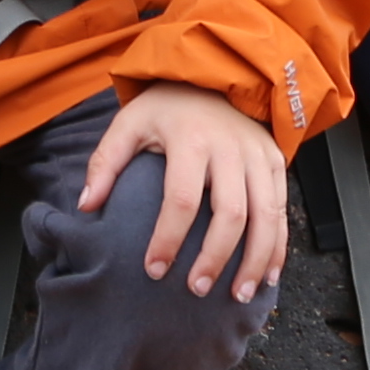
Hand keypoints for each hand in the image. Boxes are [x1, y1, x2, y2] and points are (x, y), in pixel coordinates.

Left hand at [80, 82, 289, 299]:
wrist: (211, 73)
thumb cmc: (167, 105)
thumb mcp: (129, 122)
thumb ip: (106, 163)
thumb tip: (87, 206)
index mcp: (190, 138)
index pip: (182, 198)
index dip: (168, 239)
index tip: (154, 270)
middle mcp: (230, 147)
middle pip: (230, 213)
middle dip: (216, 258)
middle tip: (197, 290)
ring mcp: (258, 154)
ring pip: (266, 216)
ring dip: (255, 261)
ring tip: (238, 296)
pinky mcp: (275, 161)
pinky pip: (282, 210)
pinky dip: (279, 247)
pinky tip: (268, 276)